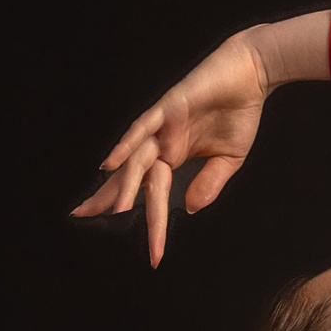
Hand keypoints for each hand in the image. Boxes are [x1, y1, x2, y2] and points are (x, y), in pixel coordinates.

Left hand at [71, 31, 272, 267]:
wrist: (251, 76)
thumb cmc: (239, 113)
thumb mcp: (228, 161)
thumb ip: (208, 185)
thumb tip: (187, 209)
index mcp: (173, 156)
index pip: (153, 192)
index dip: (150, 221)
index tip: (154, 254)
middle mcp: (161, 143)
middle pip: (129, 175)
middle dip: (106, 197)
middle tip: (80, 216)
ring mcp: (161, 126)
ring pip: (136, 159)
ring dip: (123, 185)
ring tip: (112, 211)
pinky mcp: (167, 107)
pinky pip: (141, 127)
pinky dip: (126, 144)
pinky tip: (111, 162)